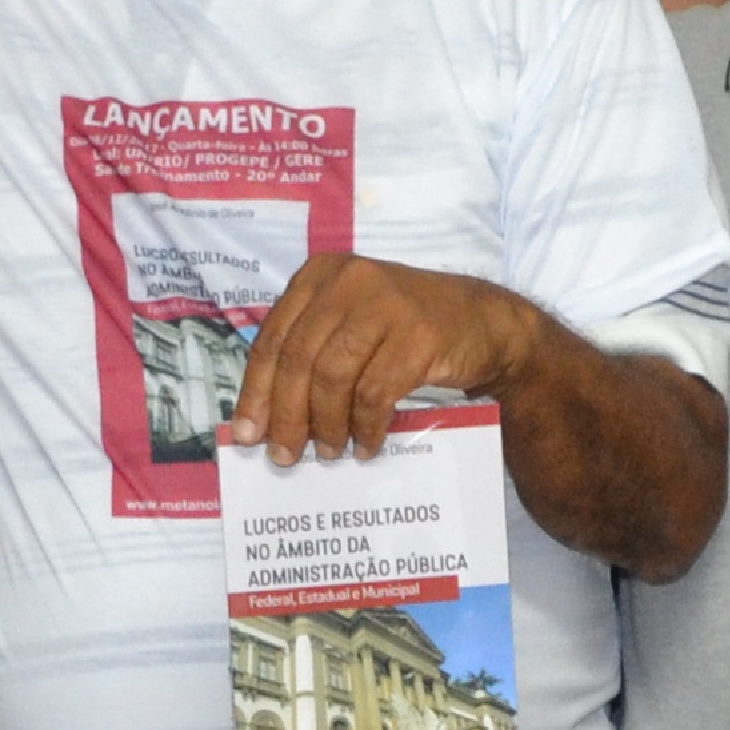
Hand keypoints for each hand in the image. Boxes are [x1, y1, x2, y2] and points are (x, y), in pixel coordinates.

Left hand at [222, 252, 528, 462]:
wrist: (482, 323)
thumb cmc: (405, 330)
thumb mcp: (350, 323)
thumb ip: (309, 354)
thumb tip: (263, 416)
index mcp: (320, 274)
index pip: (274, 338)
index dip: (256, 391)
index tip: (246, 434)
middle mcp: (348, 280)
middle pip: (299, 359)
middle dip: (287, 414)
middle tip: (284, 454)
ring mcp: (385, 303)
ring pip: (334, 376)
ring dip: (327, 424)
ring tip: (328, 453)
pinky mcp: (418, 334)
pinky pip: (375, 393)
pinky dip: (366, 426)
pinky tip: (366, 445)